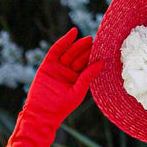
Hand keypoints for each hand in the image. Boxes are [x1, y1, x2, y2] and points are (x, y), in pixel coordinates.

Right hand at [3, 26, 104, 146]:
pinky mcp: (48, 65)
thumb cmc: (62, 107)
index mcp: (77, 81)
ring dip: (78, 45)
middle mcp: (68, 73)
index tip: (104, 49)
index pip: (86, 66)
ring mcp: (57, 68)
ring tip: (89, 38)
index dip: (93, 58)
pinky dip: (64, 41)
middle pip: (79, 58)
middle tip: (98, 41)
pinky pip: (57, 50)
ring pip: (69, 53)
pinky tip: (73, 33)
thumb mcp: (78, 91)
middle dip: (87, 50)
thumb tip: (101, 62)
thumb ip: (88, 76)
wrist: (42, 112)